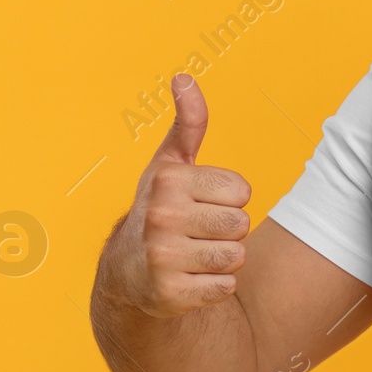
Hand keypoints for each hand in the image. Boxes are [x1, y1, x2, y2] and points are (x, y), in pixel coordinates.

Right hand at [116, 74, 253, 317]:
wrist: (128, 271)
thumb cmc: (162, 207)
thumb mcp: (172, 164)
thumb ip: (188, 123)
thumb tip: (184, 76)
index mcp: (168, 180)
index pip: (243, 191)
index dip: (229, 199)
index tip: (200, 203)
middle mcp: (161, 216)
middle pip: (242, 224)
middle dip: (228, 230)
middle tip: (197, 232)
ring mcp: (162, 257)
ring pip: (236, 257)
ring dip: (223, 260)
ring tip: (194, 254)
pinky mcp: (169, 294)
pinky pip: (225, 288)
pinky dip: (213, 287)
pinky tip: (188, 279)